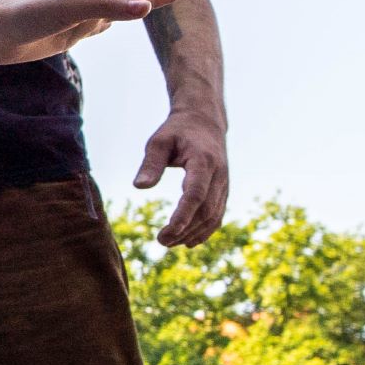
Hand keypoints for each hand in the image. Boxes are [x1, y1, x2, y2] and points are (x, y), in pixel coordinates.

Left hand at [135, 105, 231, 245]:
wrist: (204, 121)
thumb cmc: (177, 130)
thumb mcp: (159, 141)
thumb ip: (151, 164)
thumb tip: (140, 187)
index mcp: (203, 161)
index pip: (195, 194)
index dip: (183, 216)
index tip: (167, 233)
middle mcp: (218, 175)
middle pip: (205, 210)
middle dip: (185, 229)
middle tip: (161, 241)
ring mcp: (224, 183)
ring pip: (213, 215)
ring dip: (193, 233)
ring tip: (169, 243)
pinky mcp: (223, 189)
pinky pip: (218, 214)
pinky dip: (205, 230)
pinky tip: (189, 241)